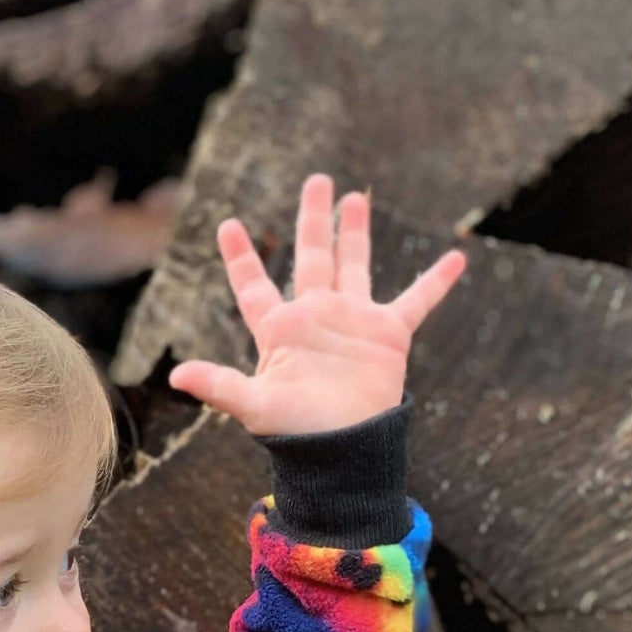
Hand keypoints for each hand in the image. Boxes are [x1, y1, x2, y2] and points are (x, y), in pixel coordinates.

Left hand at [168, 176, 464, 439]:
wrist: (343, 450)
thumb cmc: (297, 432)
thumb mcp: (254, 407)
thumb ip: (219, 385)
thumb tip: (175, 377)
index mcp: (280, 329)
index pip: (254, 286)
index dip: (241, 257)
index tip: (229, 225)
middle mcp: (315, 317)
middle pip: (312, 258)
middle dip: (314, 220)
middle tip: (317, 181)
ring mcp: (352, 323)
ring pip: (354, 265)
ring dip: (355, 232)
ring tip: (355, 197)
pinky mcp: (388, 335)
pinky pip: (416, 301)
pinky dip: (436, 281)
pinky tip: (456, 257)